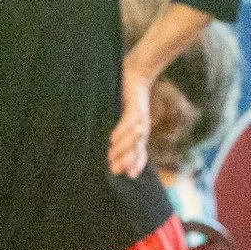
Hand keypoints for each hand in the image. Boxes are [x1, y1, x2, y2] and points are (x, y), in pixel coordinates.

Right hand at [109, 63, 153, 177]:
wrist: (137, 73)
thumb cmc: (127, 95)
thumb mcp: (124, 114)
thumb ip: (120, 129)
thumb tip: (108, 141)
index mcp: (140, 131)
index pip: (140, 151)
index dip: (136, 163)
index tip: (129, 176)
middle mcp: (142, 127)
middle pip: (136, 148)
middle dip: (126, 160)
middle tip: (115, 171)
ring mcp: (140, 117)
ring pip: (134, 138)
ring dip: (122, 148)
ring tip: (110, 156)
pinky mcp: (135, 106)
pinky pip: (129, 122)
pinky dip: (121, 131)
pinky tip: (112, 138)